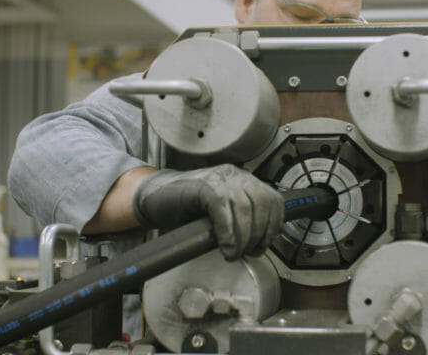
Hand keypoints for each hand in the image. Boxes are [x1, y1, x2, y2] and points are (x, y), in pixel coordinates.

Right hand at [133, 164, 283, 259]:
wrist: (153, 196)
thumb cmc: (184, 207)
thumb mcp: (220, 212)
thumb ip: (239, 220)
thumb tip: (256, 244)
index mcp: (242, 180)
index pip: (273, 199)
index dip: (273, 225)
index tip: (264, 244)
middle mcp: (233, 175)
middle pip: (262, 203)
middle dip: (260, 234)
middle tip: (250, 252)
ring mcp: (219, 178)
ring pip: (245, 207)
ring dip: (244, 237)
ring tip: (234, 252)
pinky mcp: (203, 186)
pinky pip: (223, 208)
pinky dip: (228, 231)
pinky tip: (225, 245)